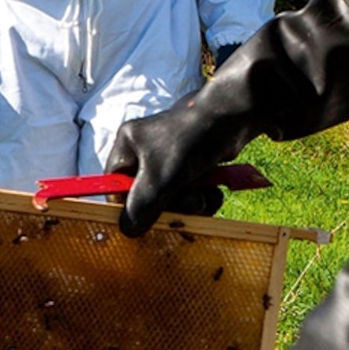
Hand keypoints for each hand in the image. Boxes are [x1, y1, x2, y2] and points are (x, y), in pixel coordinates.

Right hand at [108, 87, 247, 236]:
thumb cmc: (192, 140)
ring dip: (191, 205)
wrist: (234, 119)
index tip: (144, 222)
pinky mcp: (190, 166)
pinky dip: (203, 198)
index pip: (114, 184)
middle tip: (190, 204)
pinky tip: (214, 193)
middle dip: (171, 206)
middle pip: (146, 196)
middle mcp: (145, 152)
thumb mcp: (162, 177)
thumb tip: (127, 231)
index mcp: (128, 146)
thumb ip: (142, 206)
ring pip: (171, 198)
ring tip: (205, 197)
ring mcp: (169, 160)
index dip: (126, 206)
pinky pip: (189, 193)